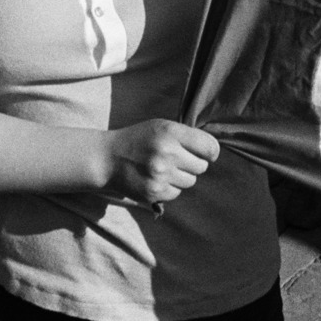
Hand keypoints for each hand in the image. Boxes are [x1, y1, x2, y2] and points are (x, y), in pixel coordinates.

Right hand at [96, 120, 219, 207]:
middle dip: (192, 164)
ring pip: (190, 181)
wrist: (107, 158)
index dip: (209, 152)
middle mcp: (167, 153)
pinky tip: (155, 179)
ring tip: (163, 169)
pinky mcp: (154, 192)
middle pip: (201, 167)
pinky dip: (169, 188)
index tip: (203, 153)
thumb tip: (213, 151)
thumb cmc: (138, 140)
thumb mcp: (160, 127)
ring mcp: (160, 175)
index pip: (210, 147)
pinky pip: (176, 193)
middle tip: (176, 160)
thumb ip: (186, 136)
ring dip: (181, 177)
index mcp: (170, 132)